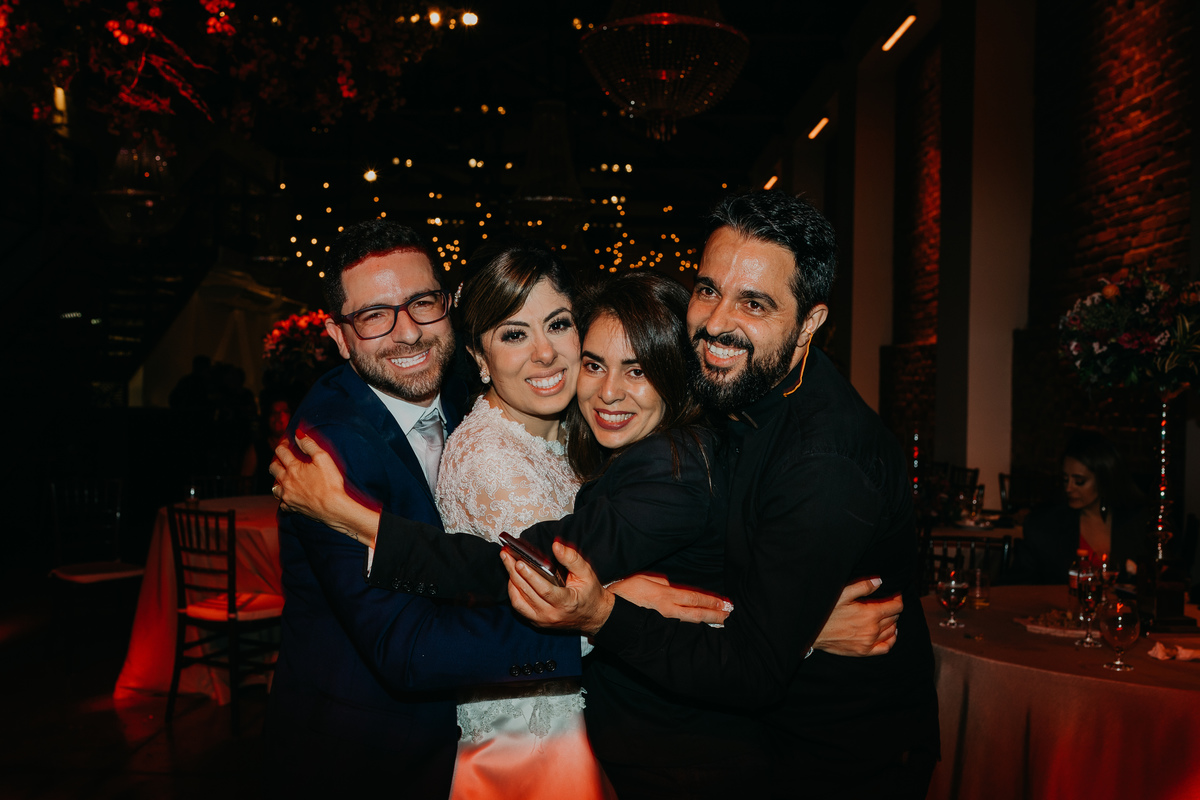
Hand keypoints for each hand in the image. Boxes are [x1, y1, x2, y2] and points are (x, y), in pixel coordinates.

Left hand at [269, 429, 380, 546]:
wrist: (333, 508)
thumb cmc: (330, 483)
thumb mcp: (323, 458)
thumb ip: (309, 444)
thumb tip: (298, 434)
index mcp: (293, 468)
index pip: (281, 451)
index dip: (283, 444)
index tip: (288, 442)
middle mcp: (286, 482)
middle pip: (273, 467)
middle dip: (276, 460)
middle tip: (284, 458)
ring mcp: (287, 496)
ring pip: (274, 486)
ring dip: (277, 479)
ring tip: (284, 476)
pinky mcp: (291, 507)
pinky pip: (281, 501)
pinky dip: (283, 497)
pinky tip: (289, 494)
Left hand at [502, 541, 613, 635]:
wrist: (593, 617)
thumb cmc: (590, 593)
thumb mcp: (586, 573)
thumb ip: (572, 558)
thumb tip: (556, 545)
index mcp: (566, 603)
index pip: (544, 590)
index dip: (530, 576)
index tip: (519, 562)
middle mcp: (551, 614)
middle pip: (527, 593)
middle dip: (513, 572)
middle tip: (505, 555)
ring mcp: (542, 620)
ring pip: (518, 602)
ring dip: (511, 581)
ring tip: (507, 563)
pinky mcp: (537, 622)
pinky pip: (519, 607)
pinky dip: (514, 592)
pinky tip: (512, 577)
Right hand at [608, 573, 730, 624]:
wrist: (608, 612)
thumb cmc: (623, 591)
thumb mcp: (643, 577)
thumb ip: (661, 580)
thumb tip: (672, 584)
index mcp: (665, 595)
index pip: (695, 598)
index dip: (712, 600)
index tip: (725, 602)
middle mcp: (668, 611)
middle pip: (697, 613)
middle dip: (715, 614)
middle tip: (729, 614)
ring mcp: (664, 623)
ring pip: (691, 623)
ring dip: (707, 622)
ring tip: (721, 622)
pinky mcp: (658, 630)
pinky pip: (680, 629)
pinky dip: (693, 629)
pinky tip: (700, 629)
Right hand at [812, 577, 901, 656]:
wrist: (812, 632)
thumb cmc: (826, 610)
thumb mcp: (842, 593)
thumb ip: (863, 586)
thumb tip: (879, 581)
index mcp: (870, 613)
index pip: (896, 606)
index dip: (898, 598)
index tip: (895, 593)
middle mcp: (873, 629)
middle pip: (894, 617)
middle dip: (893, 608)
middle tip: (887, 602)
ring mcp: (869, 642)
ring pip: (892, 631)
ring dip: (892, 622)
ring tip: (887, 615)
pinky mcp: (863, 651)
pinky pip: (886, 647)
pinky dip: (891, 640)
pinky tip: (890, 633)